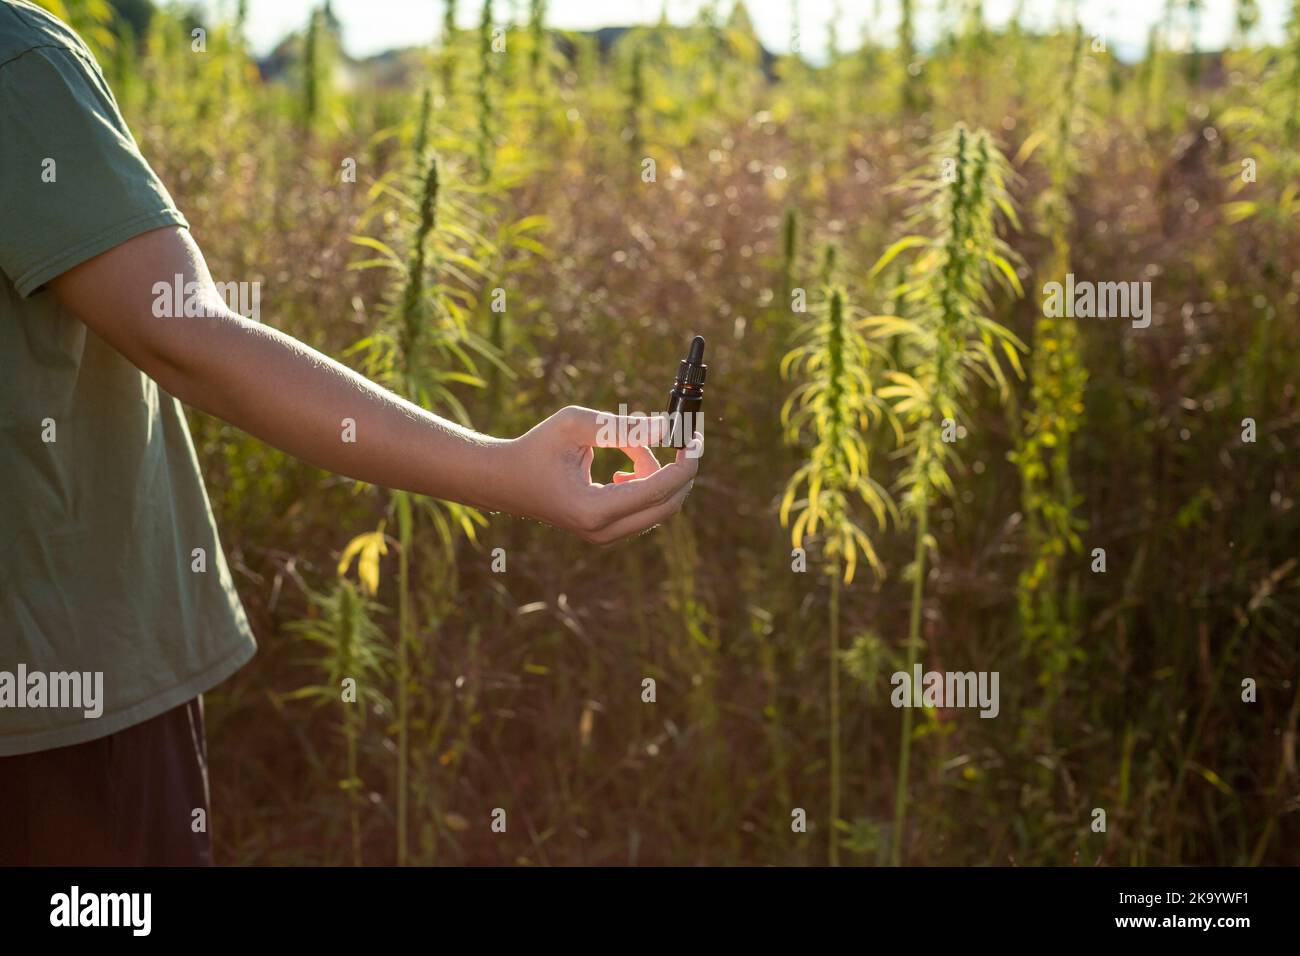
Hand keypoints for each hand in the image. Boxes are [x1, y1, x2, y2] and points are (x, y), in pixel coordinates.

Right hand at [496, 406, 701, 543]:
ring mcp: (604, 537)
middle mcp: (602, 531)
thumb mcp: (576, 425)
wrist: (504, 480)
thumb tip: (667, 428)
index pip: (658, 491)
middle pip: (667, 505)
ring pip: (656, 507)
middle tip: (685, 440)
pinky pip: (643, 511)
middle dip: (680, 471)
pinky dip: (644, 485)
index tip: (695, 440)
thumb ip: (623, 427)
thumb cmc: (536, 448)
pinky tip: (623, 470)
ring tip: (628, 447)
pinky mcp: (605, 534)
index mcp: (594, 510)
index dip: (684, 464)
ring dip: (654, 473)